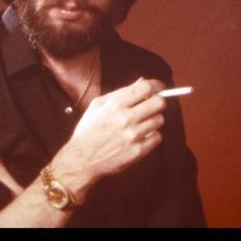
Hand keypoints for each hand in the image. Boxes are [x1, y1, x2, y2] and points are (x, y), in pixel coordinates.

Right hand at [53, 77, 167, 192]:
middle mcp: (125, 119)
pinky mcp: (137, 151)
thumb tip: (142, 81)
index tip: (158, 88)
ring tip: (141, 123)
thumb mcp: (97, 105)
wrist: (81, 159)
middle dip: (158, 102)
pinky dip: (151, 136)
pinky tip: (140, 136)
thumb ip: (120, 92)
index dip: (156, 85)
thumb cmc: (88, 131)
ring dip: (153, 120)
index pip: (146, 87)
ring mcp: (133, 136)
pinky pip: (157, 137)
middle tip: (153, 105)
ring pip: (159, 120)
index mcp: (115, 105)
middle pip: (158, 103)